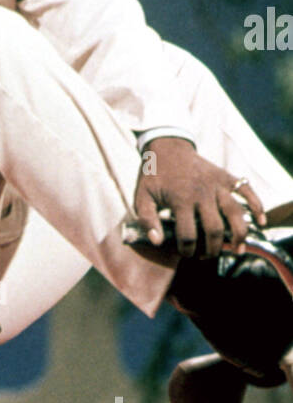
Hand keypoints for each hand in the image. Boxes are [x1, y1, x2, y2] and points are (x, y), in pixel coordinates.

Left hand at [133, 137, 265, 256]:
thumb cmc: (153, 175)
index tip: (186, 253)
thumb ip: (146, 220)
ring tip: (238, 249)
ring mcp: (217, 184)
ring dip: (239, 234)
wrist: (167, 146)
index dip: (187, 249)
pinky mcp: (227, 177)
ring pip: (235, 213)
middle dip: (213, 248)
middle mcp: (202, 193)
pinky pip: (247, 191)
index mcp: (181, 200)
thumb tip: (158, 242)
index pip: (187, 234)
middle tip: (209, 256)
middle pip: (214, 228)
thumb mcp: (142, 196)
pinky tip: (261, 222)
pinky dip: (257, 206)